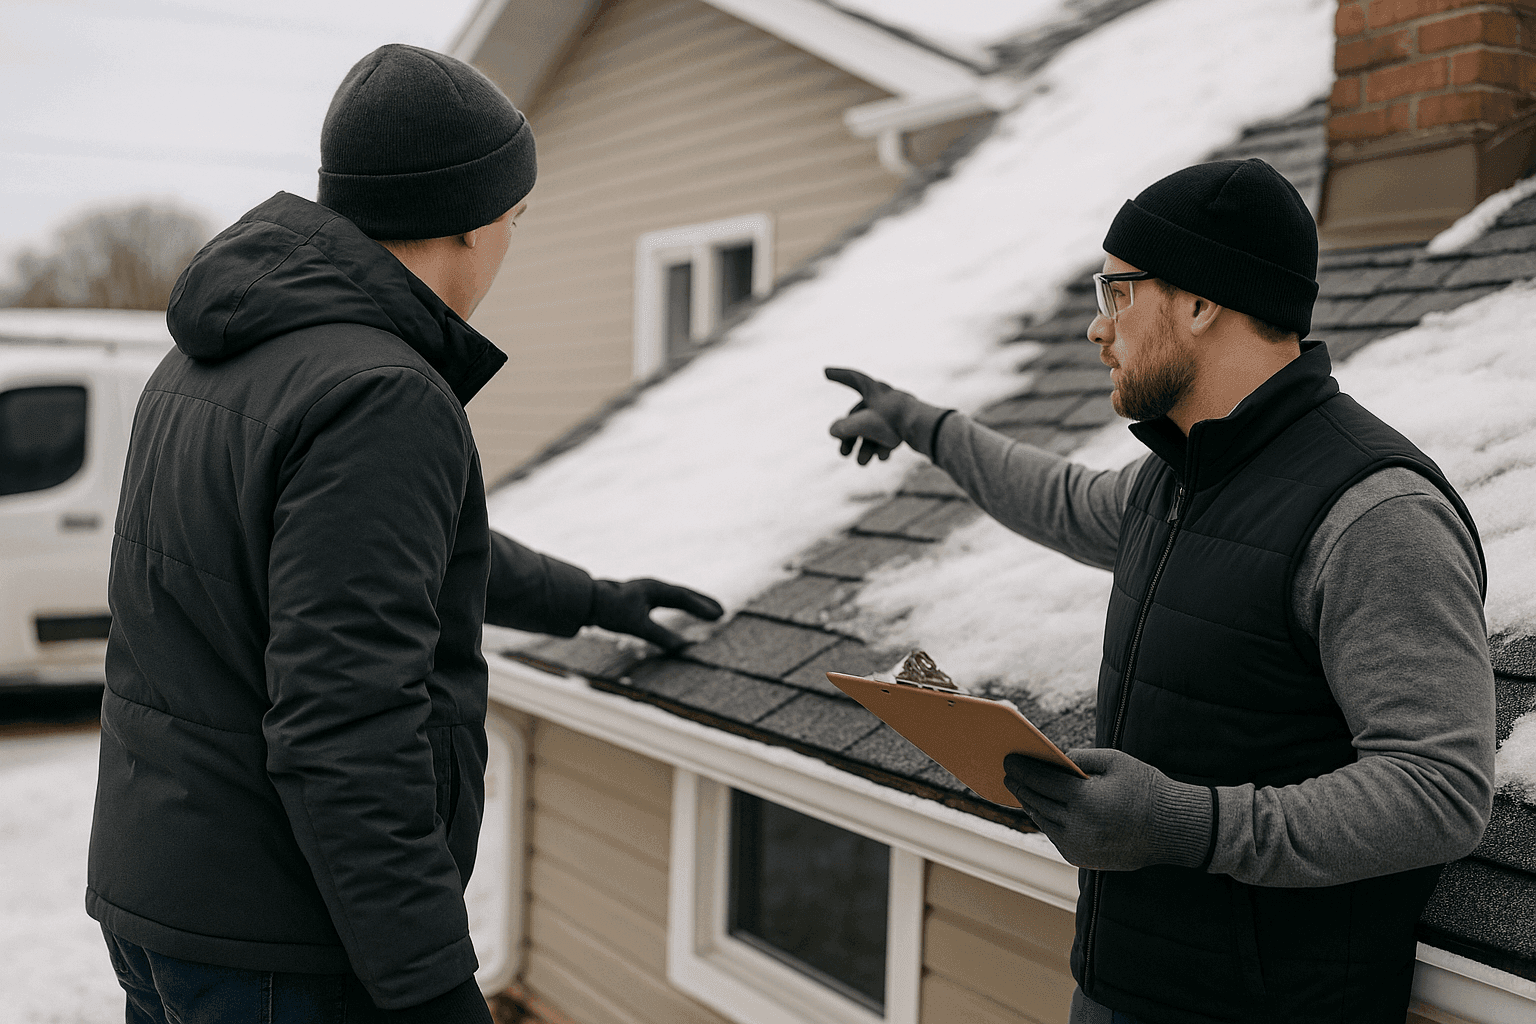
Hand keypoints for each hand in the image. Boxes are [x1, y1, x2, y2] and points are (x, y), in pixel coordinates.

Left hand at [589, 578, 723, 651]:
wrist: (585, 601)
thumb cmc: (609, 611)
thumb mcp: (636, 626)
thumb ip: (660, 636)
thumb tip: (683, 647)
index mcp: (654, 589)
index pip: (683, 598)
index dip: (702, 607)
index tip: (719, 615)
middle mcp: (653, 587)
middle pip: (684, 594)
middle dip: (703, 603)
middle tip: (722, 612)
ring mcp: (647, 591)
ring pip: (677, 597)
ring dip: (694, 604)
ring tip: (710, 612)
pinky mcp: (641, 598)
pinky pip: (668, 601)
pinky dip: (681, 606)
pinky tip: (684, 611)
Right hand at [824, 367, 950, 463]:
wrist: (926, 428)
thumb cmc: (892, 421)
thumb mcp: (862, 425)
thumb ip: (843, 428)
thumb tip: (833, 431)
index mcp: (873, 389)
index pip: (852, 378)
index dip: (838, 376)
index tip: (825, 372)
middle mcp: (884, 398)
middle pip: (859, 416)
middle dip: (850, 437)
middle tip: (843, 454)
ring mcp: (895, 411)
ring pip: (874, 430)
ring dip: (866, 448)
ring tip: (863, 463)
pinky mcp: (905, 425)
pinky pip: (889, 436)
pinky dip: (883, 446)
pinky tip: (883, 458)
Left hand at [1003, 748, 1212, 871]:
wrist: (1173, 829)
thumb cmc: (1145, 788)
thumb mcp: (1115, 762)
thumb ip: (1080, 757)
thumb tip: (1051, 758)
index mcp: (1086, 800)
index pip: (1043, 781)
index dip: (1023, 769)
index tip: (1008, 760)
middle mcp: (1078, 826)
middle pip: (1038, 802)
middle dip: (1021, 786)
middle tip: (1008, 774)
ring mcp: (1079, 846)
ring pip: (1044, 822)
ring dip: (1030, 805)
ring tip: (1021, 790)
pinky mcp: (1082, 859)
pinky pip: (1057, 836)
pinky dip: (1047, 821)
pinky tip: (1041, 809)